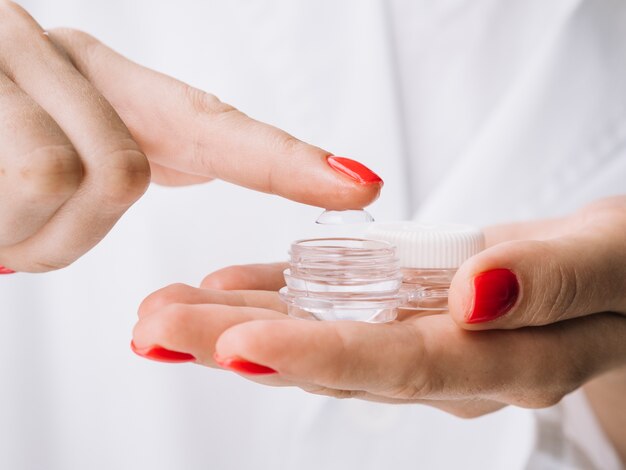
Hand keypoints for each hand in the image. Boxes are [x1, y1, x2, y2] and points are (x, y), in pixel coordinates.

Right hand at [0, 2, 380, 272]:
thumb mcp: (47, 138)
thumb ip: (120, 143)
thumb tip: (172, 163)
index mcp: (101, 81)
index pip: (214, 123)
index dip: (287, 161)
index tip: (358, 185)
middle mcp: (60, 58)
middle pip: (121, 172)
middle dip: (70, 234)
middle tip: (20, 239)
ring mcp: (9, 66)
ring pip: (68, 181)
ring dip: (27, 236)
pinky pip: (20, 189)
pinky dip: (3, 234)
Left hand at [131, 196, 625, 418]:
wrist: (615, 272)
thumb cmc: (621, 269)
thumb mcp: (609, 260)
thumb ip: (550, 281)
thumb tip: (474, 296)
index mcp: (503, 359)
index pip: (402, 365)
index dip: (321, 358)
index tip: (239, 345)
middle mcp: (449, 361)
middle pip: (335, 359)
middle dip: (240, 347)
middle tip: (156, 330)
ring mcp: (419, 338)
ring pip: (319, 334)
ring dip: (237, 324)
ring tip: (164, 311)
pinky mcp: (405, 309)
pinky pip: (334, 305)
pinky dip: (276, 294)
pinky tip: (224, 287)